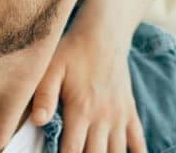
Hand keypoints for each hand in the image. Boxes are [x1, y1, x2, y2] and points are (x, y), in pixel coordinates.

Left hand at [31, 24, 145, 152]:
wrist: (105, 34)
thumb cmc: (73, 51)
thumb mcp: (52, 68)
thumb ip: (45, 95)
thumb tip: (37, 121)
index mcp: (81, 110)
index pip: (72, 151)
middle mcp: (102, 118)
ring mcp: (119, 116)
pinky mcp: (129, 112)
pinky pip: (138, 140)